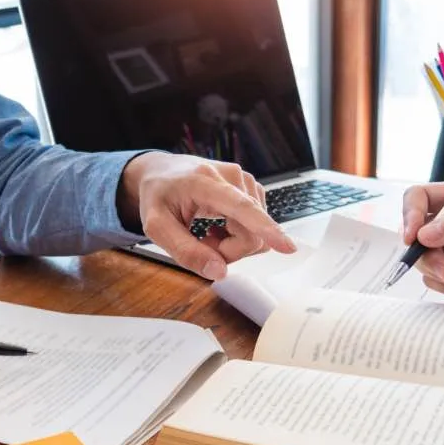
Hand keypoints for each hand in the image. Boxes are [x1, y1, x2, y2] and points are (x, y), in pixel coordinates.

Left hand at [119, 152, 296, 279]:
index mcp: (205, 182)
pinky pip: (256, 226)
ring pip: (255, 233)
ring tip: (207, 230)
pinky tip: (218, 224)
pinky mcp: (252, 189)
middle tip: (201, 243)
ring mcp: (245, 181)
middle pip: (250, 233)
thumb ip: (185, 251)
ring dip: (232, 243)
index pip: (242, 208)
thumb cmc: (158, 196)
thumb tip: (219, 271)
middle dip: (228, 251)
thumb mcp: (156, 228)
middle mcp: (232, 177)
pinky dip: (237, 233)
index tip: (286, 246)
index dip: (265, 229)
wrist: (162, 172)